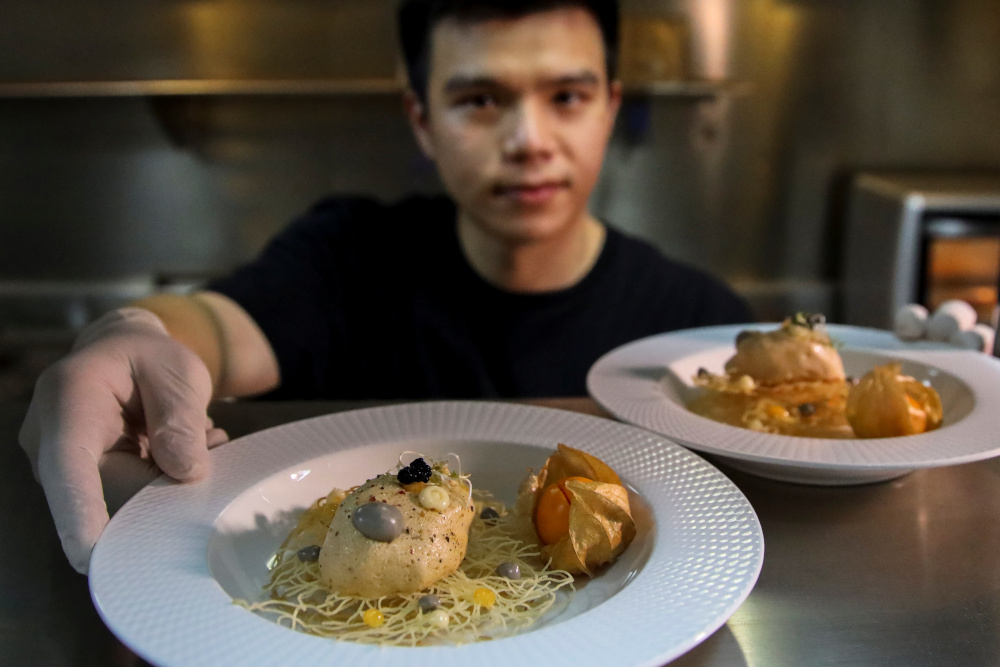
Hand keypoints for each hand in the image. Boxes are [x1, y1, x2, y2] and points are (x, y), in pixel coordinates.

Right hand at [18, 307, 228, 573]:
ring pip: (123, 502)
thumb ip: (181, 418)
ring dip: (169, 481)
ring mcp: (62, 469)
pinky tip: (181, 449)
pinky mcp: (81, 486)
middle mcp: (50, 440)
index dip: (79, 512)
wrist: (124, 354)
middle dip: (164, 487)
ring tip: (200, 436)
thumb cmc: (150, 358)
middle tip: (211, 446)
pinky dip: (162, 483)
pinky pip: (127, 502)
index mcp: (69, 400)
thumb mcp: (177, 372)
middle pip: (108, 493)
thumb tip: (186, 473)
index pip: (69, 464)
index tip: (90, 556)